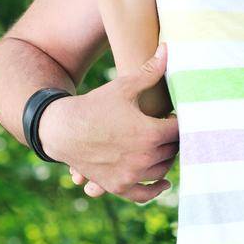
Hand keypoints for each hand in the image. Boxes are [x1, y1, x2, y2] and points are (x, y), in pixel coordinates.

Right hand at [42, 43, 178, 204]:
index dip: (180, 120)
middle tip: (169, 128)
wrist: (62, 129)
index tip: (174, 114)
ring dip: (166, 158)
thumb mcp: (124, 86)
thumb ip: (151, 71)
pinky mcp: (118, 186)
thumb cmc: (95, 104)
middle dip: (173, 138)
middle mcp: (144, 158)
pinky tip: (164, 182)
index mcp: (150, 134)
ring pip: (162, 170)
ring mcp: (131, 175)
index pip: (180, 130)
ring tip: (163, 146)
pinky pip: (144, 194)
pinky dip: (156, 189)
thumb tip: (169, 49)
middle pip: (173, 150)